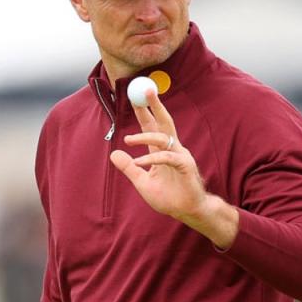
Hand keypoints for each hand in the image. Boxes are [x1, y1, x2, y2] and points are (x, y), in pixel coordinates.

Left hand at [110, 88, 240, 247]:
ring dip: (145, 136)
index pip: (152, 126)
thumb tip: (113, 154)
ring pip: (163, 138)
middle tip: (144, 90)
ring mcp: (180, 156)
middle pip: (163, 122)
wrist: (187, 211)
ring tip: (128, 140)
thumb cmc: (169, 197)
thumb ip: (129, 168)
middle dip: (154, 105)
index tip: (134, 96)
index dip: (144, 111)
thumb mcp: (142, 182)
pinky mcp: (185, 166)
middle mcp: (173, 148)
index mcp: (163, 150)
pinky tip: (138, 163)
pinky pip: (166, 158)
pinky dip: (151, 159)